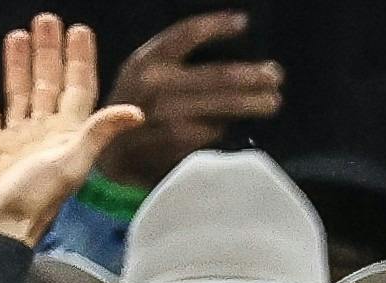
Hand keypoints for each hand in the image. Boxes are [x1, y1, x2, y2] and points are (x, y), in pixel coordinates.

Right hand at [0, 16, 146, 242]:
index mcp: (66, 137)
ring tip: (17, 35)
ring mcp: (14, 141)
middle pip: (48, 84)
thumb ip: (99, 133)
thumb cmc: (32, 202)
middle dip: (49, 52)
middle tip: (47, 20)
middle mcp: (42, 135)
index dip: (80, 60)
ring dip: (18, 65)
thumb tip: (136, 112)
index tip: (79, 31)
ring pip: (18, 93)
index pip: (78, 89)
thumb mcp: (71, 164)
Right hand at [99, 8, 280, 189]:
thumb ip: (176, 66)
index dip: (217, 25)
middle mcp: (155, 86)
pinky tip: (241, 128)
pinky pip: (214, 134)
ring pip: (221, 107)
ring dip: (252, 104)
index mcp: (147, 61)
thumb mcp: (144, 76)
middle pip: (217, 75)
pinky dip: (229, 130)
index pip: (187, 33)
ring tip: (272, 101)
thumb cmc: (135, 110)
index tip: (243, 22)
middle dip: (252, 76)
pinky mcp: (176, 146)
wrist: (110, 156)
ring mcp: (166, 118)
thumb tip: (232, 65)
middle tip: (275, 75)